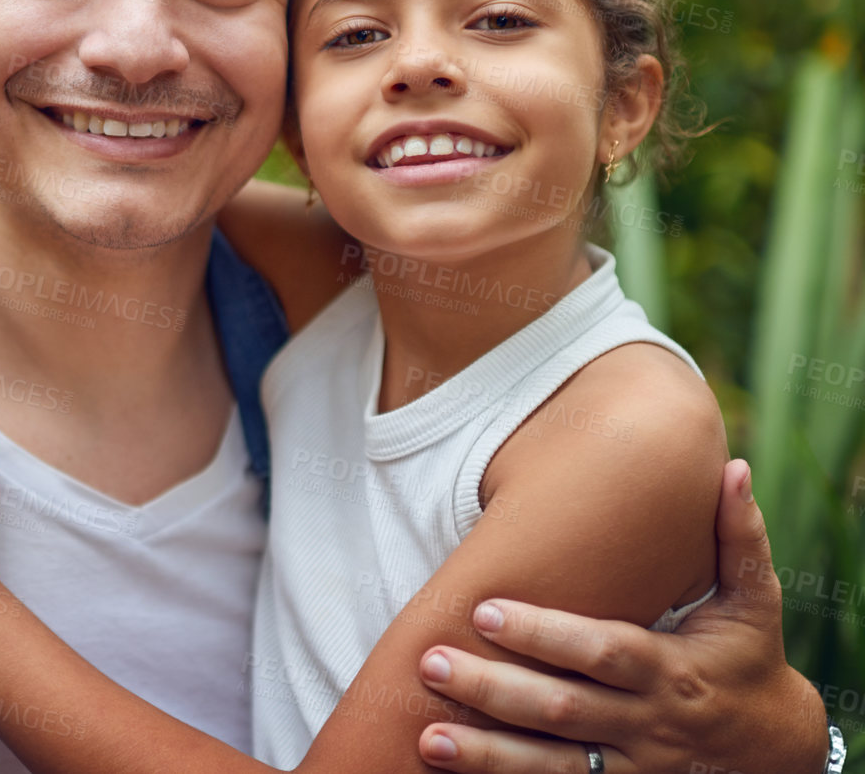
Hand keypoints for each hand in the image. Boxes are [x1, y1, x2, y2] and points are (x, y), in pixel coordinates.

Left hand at [413, 459, 826, 773]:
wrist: (780, 755)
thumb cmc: (750, 660)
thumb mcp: (756, 604)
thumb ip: (738, 536)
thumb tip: (733, 466)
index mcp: (672, 670)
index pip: (603, 651)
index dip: (546, 635)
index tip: (484, 611)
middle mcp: (648, 724)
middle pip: (564, 710)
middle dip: (495, 689)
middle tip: (432, 661)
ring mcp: (634, 768)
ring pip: (555, 767)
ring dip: (489, 755)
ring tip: (429, 737)